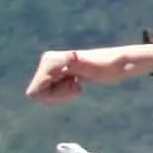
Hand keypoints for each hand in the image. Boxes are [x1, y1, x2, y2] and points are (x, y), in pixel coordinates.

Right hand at [25, 45, 152, 104]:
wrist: (118, 63)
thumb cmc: (109, 67)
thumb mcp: (95, 68)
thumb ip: (80, 64)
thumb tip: (70, 56)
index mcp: (51, 60)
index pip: (34, 92)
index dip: (53, 96)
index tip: (75, 85)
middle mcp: (47, 61)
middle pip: (36, 94)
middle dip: (56, 97)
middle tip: (78, 86)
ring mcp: (50, 67)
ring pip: (42, 95)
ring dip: (60, 95)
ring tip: (77, 84)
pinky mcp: (55, 73)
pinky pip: (48, 93)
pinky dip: (62, 94)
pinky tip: (76, 84)